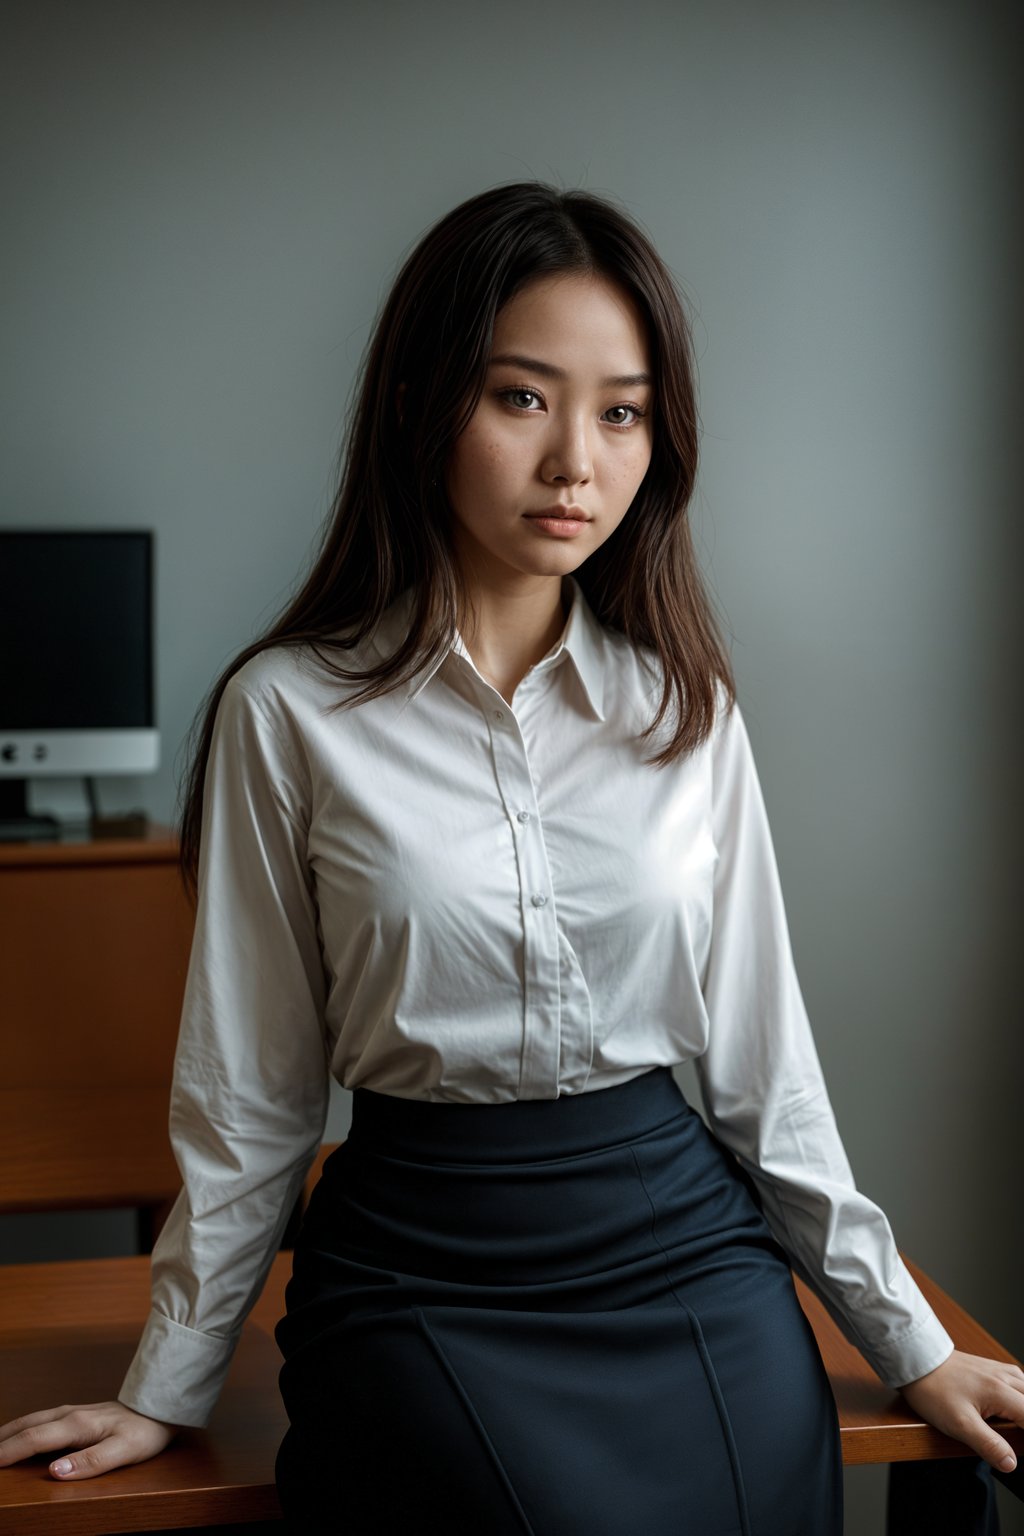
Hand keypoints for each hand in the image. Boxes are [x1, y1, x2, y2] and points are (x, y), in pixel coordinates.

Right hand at [0, 1401, 176, 1480]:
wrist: (161, 1408)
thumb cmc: (144, 1432)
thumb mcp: (124, 1451)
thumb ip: (90, 1463)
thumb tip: (55, 1472)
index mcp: (77, 1425)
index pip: (32, 1439)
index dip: (6, 1452)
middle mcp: (70, 1415)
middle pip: (26, 1426)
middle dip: (1, 1440)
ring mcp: (72, 1412)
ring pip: (32, 1420)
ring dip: (9, 1432)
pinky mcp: (76, 1414)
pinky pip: (41, 1420)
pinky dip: (22, 1428)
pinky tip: (18, 1435)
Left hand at [899, 1350, 1023, 1472]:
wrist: (915, 1360)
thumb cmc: (933, 1390)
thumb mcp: (959, 1424)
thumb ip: (988, 1445)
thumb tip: (1011, 1463)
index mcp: (1002, 1392)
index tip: (1018, 1449)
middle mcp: (1006, 1378)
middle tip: (1015, 1440)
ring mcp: (999, 1371)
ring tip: (1015, 1427)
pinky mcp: (991, 1369)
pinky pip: (1018, 1383)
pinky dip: (1021, 1397)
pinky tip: (1014, 1406)